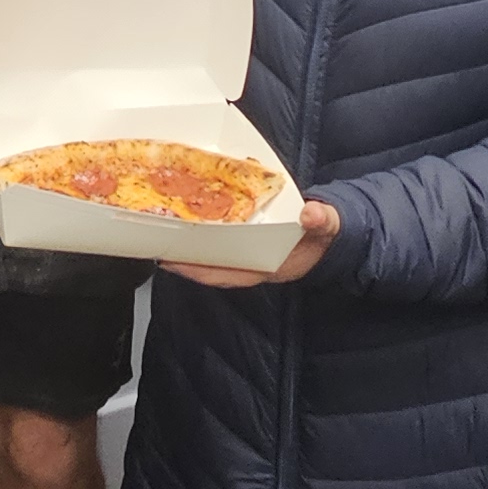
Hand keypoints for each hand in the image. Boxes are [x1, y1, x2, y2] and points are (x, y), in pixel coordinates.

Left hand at [163, 199, 337, 289]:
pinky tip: (190, 219)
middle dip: (184, 258)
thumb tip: (312, 214)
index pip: (226, 275)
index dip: (198, 271)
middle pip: (211, 266)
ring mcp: (249, 253)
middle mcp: (253, 264)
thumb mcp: (328, 226)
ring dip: (191, 245)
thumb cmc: (327, 233)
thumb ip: (322, 221)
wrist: (332, 232)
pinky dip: (204, 233)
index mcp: (268, 267)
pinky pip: (220, 241)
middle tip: (156, 242)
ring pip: (213, 255)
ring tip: (164, 230)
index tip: (173, 264)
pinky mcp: (247, 241)